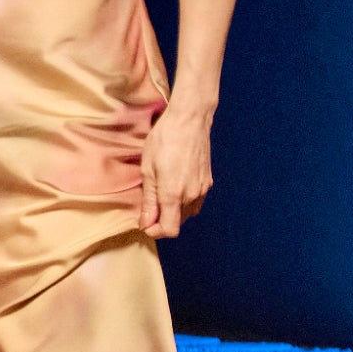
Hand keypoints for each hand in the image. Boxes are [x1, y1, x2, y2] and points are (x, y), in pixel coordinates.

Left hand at [141, 104, 214, 238]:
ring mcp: (202, 189)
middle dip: (161, 220)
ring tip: (160, 193)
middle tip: (149, 205)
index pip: (169, 230)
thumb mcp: (148, 170)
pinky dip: (183, 202)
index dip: (155, 231)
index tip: (145, 222)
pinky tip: (174, 187)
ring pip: (187, 214)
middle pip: (177, 223)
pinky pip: (195, 202)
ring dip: (173, 211)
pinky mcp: (208, 182)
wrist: (189, 120)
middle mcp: (192, 195)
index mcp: (174, 194)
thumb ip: (148, 200)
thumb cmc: (164, 140)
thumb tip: (145, 223)